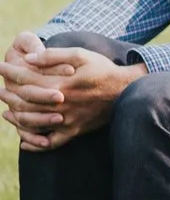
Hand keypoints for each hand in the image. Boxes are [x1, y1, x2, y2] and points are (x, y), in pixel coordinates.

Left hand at [0, 42, 145, 151]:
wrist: (125, 90)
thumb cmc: (102, 69)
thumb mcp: (81, 55)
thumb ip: (53, 56)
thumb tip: (28, 58)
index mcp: (61, 85)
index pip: (27, 79)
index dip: (10, 72)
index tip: (0, 66)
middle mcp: (60, 105)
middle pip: (25, 102)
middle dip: (8, 94)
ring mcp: (66, 121)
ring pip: (32, 123)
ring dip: (15, 118)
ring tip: (5, 112)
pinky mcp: (73, 132)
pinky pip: (50, 143)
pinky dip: (34, 144)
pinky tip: (24, 141)